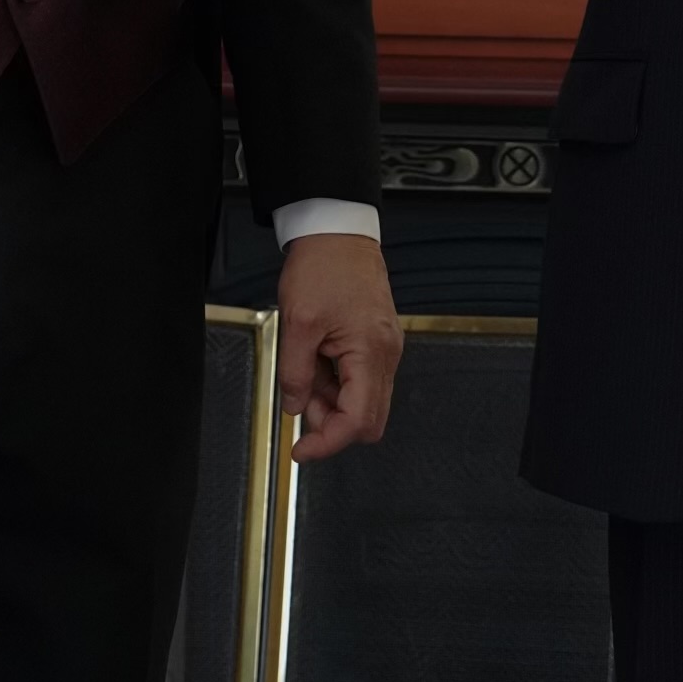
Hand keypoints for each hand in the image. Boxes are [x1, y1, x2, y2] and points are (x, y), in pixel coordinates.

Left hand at [277, 234, 403, 464]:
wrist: (337, 231)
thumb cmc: (323, 266)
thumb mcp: (297, 322)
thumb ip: (295, 373)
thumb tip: (296, 407)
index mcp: (371, 352)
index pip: (358, 420)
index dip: (328, 442)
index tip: (301, 450)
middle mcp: (386, 355)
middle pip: (368, 418)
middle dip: (331, 421)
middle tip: (301, 400)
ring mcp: (385, 349)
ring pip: (363, 400)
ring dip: (332, 399)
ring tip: (305, 367)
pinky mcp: (377, 341)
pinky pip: (361, 378)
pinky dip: (336, 381)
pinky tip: (316, 359)